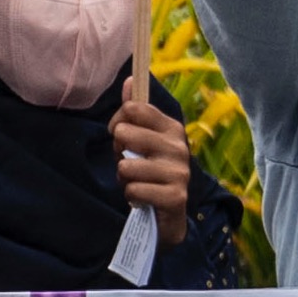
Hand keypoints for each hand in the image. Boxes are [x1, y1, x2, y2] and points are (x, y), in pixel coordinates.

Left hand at [110, 74, 191, 217]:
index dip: (118, 123)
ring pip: (125, 166)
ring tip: (137, 183)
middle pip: (124, 133)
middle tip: (131, 165)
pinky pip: (133, 190)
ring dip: (124, 179)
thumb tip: (129, 80)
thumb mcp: (142, 140)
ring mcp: (179, 172)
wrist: (168, 216)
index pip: (132, 108)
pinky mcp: (175, 196)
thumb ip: (136, 111)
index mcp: (172, 128)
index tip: (122, 137)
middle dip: (118, 152)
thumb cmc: (151, 172)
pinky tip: (143, 199)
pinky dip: (132, 196)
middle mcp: (179, 146)